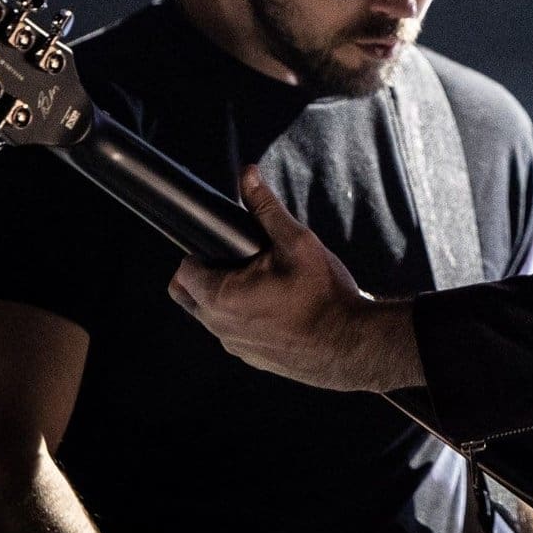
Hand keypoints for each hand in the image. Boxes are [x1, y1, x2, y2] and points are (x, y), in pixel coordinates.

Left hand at [169, 166, 424, 392]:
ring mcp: (235, 345)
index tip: (223, 245)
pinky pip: (233, 333)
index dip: (199, 252)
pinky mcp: (251, 358)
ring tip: (260, 281)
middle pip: (187, 296)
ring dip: (223, 297)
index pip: (183, 271)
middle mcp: (218, 326)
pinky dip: (243, 318)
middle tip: (238, 259)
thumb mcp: (296, 241)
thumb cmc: (322, 293)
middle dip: (203, 275)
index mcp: (220, 296)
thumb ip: (265, 207)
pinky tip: (275, 307)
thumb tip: (247, 174)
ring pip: (209, 316)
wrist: (350, 342)